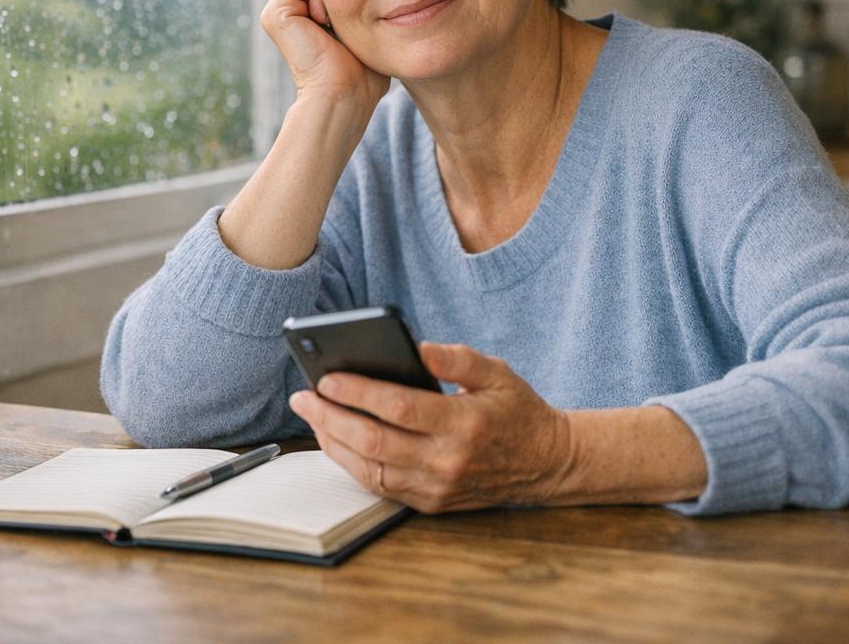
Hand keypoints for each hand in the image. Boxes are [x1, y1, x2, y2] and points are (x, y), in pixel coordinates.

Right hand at [260, 0, 388, 113]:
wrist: (345, 93)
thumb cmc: (360, 70)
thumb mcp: (358, 24)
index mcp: (300, 11)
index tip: (349, 7)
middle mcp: (284, 9)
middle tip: (335, 18)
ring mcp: (276, 11)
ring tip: (329, 24)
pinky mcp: (275, 13)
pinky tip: (323, 23)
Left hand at [288, 341, 571, 512]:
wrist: (547, 464)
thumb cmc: (517, 410)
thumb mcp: (496, 371)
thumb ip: (455, 357)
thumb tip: (415, 345)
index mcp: (463, 424)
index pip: (398, 408)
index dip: (357, 392)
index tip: (326, 376)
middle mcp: (446, 462)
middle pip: (373, 441)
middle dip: (330, 417)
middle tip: (302, 395)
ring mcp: (436, 488)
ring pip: (370, 469)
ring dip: (333, 442)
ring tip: (312, 415)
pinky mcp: (430, 504)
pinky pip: (381, 486)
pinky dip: (352, 464)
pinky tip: (335, 440)